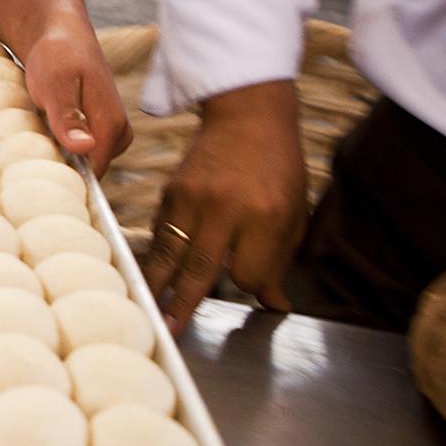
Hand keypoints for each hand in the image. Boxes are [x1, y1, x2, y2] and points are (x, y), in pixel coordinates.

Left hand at [19, 25, 132, 175]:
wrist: (62, 35)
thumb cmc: (57, 56)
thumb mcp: (55, 84)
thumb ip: (68, 117)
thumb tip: (86, 148)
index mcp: (112, 124)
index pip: (93, 174)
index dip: (64, 178)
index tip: (36, 170)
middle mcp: (119, 133)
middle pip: (88, 172)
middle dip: (61, 166)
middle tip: (34, 142)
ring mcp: (112, 133)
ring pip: (84, 163)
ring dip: (60, 155)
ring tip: (40, 130)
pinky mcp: (101, 130)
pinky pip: (82, 153)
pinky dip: (62, 146)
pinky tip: (47, 130)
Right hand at [145, 81, 302, 332]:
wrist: (247, 115)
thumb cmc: (278, 165)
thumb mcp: (295, 211)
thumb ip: (281, 259)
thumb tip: (274, 303)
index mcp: (267, 216)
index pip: (249, 274)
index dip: (252, 288)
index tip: (256, 292)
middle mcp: (226, 209)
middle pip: (200, 269)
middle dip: (184, 304)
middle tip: (170, 330)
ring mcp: (193, 198)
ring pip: (171, 253)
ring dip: (159, 284)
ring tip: (149, 309)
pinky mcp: (171, 190)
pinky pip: (161, 231)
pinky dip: (159, 254)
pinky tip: (155, 272)